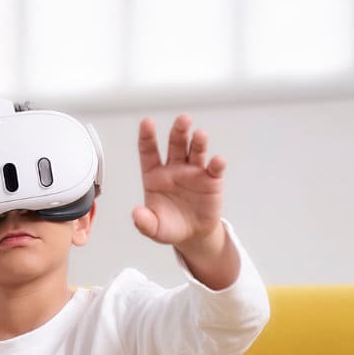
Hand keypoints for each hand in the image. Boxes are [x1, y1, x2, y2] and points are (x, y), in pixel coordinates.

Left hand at [132, 114, 225, 251]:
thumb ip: (144, 222)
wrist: (192, 234)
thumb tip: (136, 214)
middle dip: (179, 130)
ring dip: (198, 141)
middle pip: (176, 144)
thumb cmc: (169, 226)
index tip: (147, 122)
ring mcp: (193, 171)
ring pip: (196, 150)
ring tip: (199, 135)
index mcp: (154, 175)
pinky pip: (214, 168)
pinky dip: (217, 163)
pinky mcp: (211, 179)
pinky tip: (217, 161)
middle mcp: (174, 168)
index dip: (147, 136)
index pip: (148, 151)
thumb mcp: (153, 228)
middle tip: (182, 120)